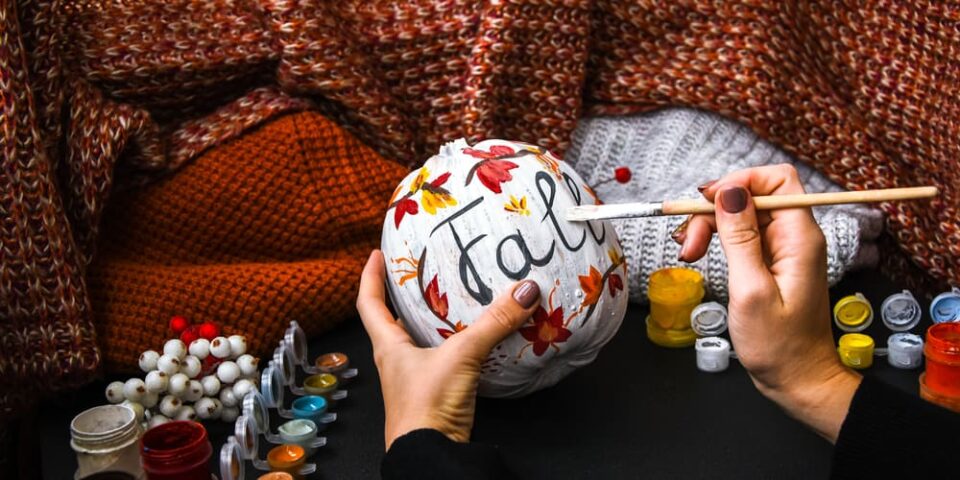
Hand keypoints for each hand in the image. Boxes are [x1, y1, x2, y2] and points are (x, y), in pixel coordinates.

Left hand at [357, 250, 540, 449]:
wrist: (430, 456)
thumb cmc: (427, 406)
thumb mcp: (462, 355)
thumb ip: (494, 322)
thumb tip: (523, 290)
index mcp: (389, 346)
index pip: (369, 304)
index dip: (370, 277)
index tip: (376, 255)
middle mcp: (397, 362)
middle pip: (393, 321)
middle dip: (405, 297)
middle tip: (421, 273)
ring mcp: (414, 380)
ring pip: (419, 341)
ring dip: (432, 322)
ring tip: (452, 301)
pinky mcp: (436, 394)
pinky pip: (442, 360)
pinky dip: (455, 346)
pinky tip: (474, 341)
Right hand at [677, 165, 860, 441]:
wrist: (798, 380)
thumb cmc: (779, 345)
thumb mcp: (751, 290)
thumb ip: (740, 238)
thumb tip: (730, 191)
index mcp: (800, 237)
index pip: (777, 179)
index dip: (740, 181)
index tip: (706, 203)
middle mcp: (795, 236)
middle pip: (753, 195)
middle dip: (715, 210)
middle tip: (688, 243)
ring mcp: (783, 249)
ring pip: (742, 214)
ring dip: (711, 226)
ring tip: (688, 253)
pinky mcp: (771, 262)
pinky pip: (743, 235)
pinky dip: (718, 240)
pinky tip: (700, 254)